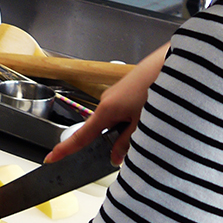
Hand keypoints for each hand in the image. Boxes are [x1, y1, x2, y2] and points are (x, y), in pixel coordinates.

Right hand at [44, 41, 167, 165]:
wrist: (172, 63)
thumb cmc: (157, 88)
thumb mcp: (143, 124)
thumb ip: (127, 143)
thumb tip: (115, 157)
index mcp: (106, 110)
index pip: (81, 136)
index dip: (65, 150)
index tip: (50, 159)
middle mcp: (107, 101)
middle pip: (101, 130)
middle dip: (113, 142)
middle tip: (131, 148)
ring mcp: (117, 94)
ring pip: (116, 120)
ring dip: (128, 129)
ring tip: (151, 127)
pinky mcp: (127, 91)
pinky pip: (125, 111)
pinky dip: (134, 119)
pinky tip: (150, 116)